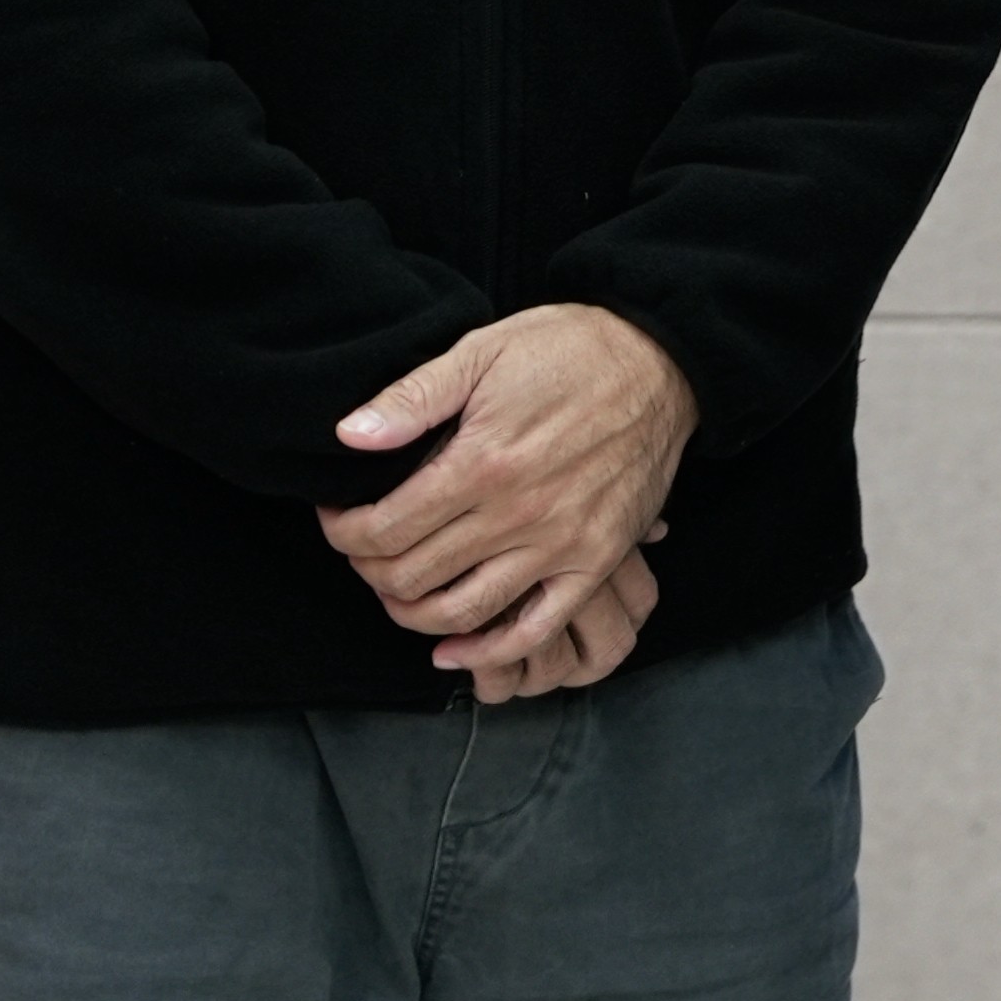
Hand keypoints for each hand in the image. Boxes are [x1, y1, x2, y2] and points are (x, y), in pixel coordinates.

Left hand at [321, 303, 697, 678]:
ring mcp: (562, 544)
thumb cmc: (570, 349)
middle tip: (362, 550)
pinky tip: (453, 649)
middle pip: (412, 576)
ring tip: (396, 591)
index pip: (384, 529)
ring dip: (412, 614)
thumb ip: (413, 397)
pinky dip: (489, 651)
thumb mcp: (483, 350)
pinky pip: (536, 629)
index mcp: (482, 463)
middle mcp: (519, 514)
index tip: (337, 519)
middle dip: (369, 569)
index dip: (344, 532)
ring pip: (462, 612)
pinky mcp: (597, 560)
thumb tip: (348, 437)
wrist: (664, 361)